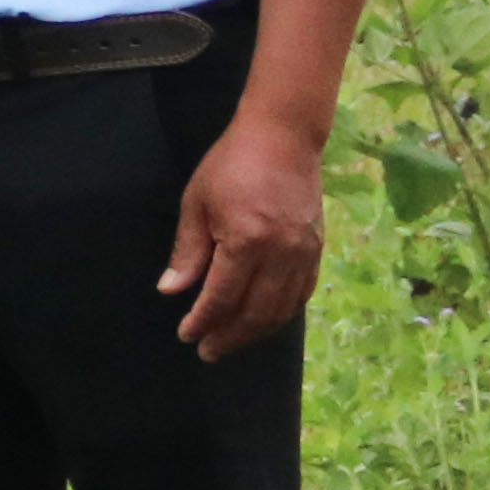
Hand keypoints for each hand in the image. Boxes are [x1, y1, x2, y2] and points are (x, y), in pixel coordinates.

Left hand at [163, 108, 328, 358]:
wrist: (283, 138)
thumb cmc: (230, 165)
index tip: (186, 335)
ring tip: (231, 341)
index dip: (203, 321)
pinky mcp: (319, 249)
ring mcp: (305, 253)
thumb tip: (171, 290)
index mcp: (246, 241)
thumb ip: (187, 252)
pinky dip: (282, 313)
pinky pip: (302, 293)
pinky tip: (264, 320)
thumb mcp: (196, 204)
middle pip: (256, 312)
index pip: (222, 297)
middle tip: (208, 351)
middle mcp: (281, 254)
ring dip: (256, 332)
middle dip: (229, 336)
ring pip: (282, 309)